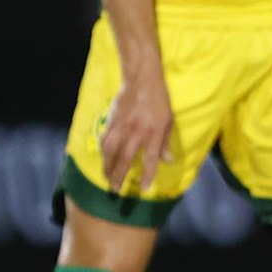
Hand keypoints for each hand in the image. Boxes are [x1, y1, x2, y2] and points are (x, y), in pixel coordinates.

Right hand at [101, 70, 173, 192]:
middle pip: (125, 160)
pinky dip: (102, 152)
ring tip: (106, 178)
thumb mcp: (168, 121)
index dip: (148, 176)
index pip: (151, 160)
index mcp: (153, 134)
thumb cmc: (159, 101)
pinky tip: (103, 159)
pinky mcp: (111, 121)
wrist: (141, 81)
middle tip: (115, 190)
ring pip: (110, 152)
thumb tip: (168, 161)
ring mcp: (121, 128)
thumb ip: (165, 143)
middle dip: (119, 177)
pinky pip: (104, 140)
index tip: (144, 189)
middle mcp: (136, 133)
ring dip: (107, 167)